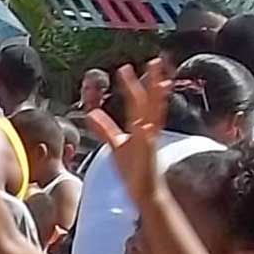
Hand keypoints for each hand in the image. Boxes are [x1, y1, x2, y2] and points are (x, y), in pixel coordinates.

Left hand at [83, 59, 172, 209]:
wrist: (143, 192)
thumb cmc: (132, 169)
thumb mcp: (116, 145)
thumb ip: (105, 128)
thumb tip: (92, 113)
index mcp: (139, 127)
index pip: (137, 101)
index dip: (131, 85)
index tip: (125, 67)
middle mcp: (147, 130)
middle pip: (151, 101)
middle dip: (153, 82)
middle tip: (156, 61)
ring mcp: (149, 141)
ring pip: (155, 115)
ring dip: (158, 99)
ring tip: (161, 82)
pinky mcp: (148, 155)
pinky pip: (148, 141)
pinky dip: (146, 132)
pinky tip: (145, 123)